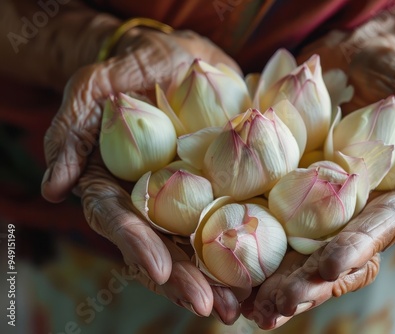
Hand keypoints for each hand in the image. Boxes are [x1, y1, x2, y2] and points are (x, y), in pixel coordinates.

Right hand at [41, 28, 240, 322]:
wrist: (173, 57)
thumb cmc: (126, 71)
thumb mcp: (89, 90)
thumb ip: (69, 134)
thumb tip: (52, 188)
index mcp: (115, 187)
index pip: (120, 223)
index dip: (136, 247)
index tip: (157, 272)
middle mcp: (150, 202)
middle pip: (164, 247)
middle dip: (185, 279)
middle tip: (211, 306)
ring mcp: (187, 197)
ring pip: (199, 244)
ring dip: (219, 277)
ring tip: (241, 305)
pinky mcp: (221, 185)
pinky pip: (233, 217)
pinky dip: (246, 244)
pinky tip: (266, 267)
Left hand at [242, 44, 394, 328]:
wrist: (350, 58)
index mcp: (381, 204)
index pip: (368, 237)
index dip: (352, 253)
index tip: (330, 269)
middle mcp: (341, 213)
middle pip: (322, 258)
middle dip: (301, 285)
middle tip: (272, 307)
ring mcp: (305, 202)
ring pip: (286, 250)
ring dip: (265, 280)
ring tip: (243, 305)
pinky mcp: (275, 185)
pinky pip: (255, 215)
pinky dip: (237, 240)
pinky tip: (218, 263)